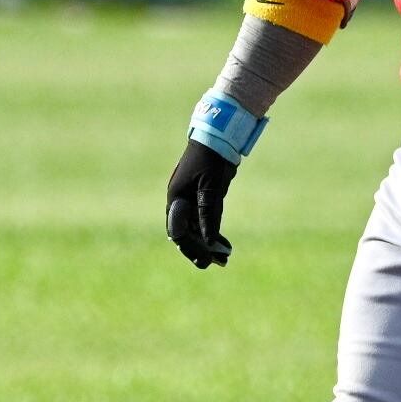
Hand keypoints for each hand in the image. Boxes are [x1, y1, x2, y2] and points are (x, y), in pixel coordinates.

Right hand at [166, 140, 236, 268]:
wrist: (217, 137)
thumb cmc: (211, 160)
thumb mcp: (210, 188)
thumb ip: (208, 214)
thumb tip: (209, 241)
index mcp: (176, 199)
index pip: (179, 232)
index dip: (191, 248)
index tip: (205, 259)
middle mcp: (180, 202)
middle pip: (186, 233)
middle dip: (199, 249)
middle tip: (214, 263)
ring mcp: (190, 200)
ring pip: (196, 228)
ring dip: (208, 243)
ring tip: (224, 258)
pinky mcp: (201, 197)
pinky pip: (204, 220)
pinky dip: (212, 231)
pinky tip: (223, 244)